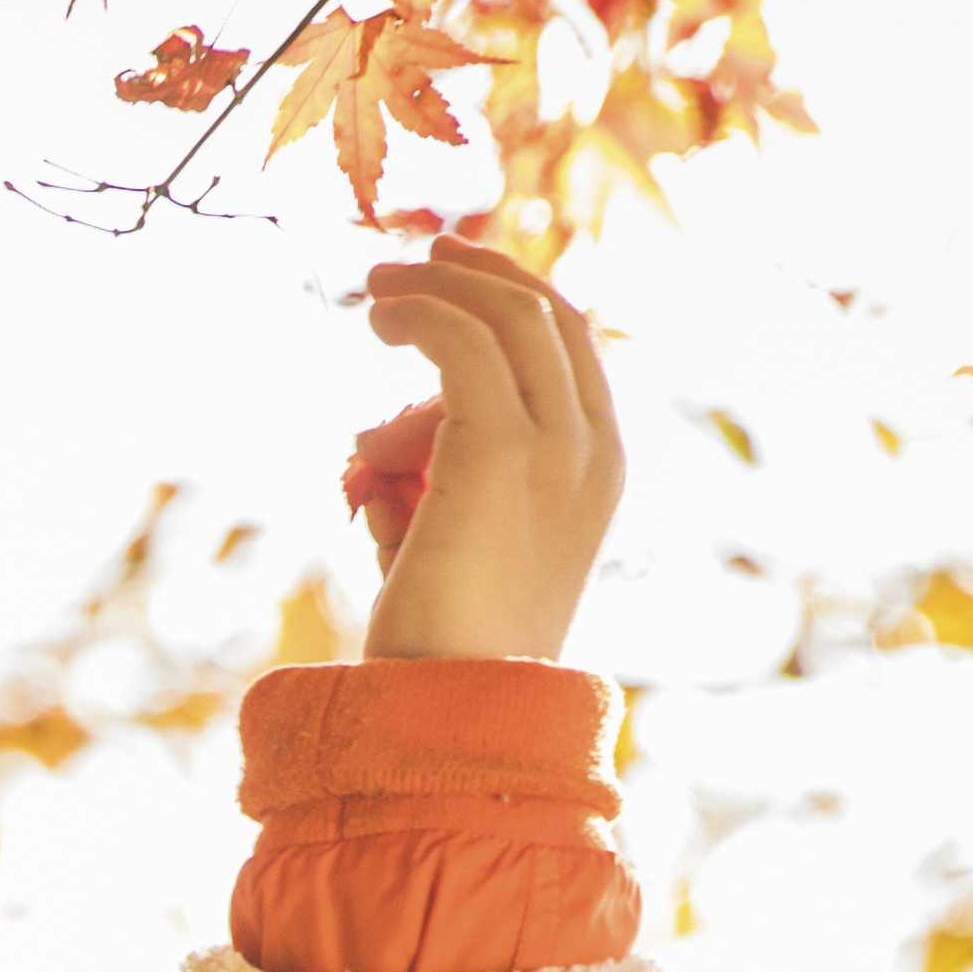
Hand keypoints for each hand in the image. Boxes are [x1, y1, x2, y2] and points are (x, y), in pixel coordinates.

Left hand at [349, 238, 623, 665]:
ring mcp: (559, 448)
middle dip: (478, 275)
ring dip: (437, 287)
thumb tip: (372, 465)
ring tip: (373, 291)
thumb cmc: (440, 649)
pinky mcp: (503, 451)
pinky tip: (377, 320)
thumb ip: (429, 497)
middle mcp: (594, 449)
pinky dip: (418, 315)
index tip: (450, 273)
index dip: (515, 295)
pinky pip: (461, 344)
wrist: (457, 710)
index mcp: (601, 469)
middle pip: (548, 316)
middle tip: (407, 261)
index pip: (572, 347)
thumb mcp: (447, 553)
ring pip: (509, 317)